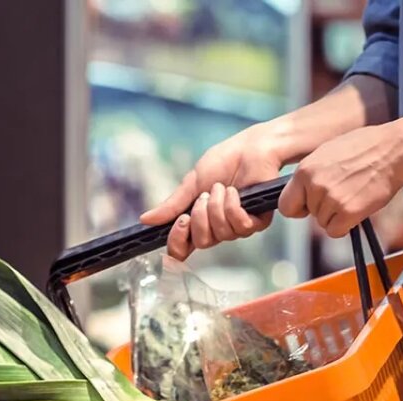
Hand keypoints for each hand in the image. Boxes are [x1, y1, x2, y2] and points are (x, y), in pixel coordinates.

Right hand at [141, 122, 287, 259]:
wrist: (251, 148)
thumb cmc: (224, 161)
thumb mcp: (191, 183)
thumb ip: (171, 205)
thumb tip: (145, 220)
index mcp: (198, 222)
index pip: (182, 249)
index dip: (177, 242)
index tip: (180, 222)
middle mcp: (217, 228)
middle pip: (201, 243)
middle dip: (200, 216)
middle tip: (205, 195)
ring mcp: (237, 227)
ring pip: (221, 234)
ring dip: (218, 206)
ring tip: (222, 187)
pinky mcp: (257, 221)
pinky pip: (240, 227)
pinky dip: (233, 206)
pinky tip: (235, 192)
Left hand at [279, 124, 402, 237]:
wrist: (395, 150)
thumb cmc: (365, 147)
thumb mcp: (326, 153)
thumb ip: (310, 174)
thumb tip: (302, 191)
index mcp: (304, 171)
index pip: (285, 204)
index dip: (297, 207)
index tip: (307, 206)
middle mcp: (314, 186)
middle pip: (309, 214)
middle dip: (322, 209)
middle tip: (343, 193)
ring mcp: (331, 199)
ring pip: (323, 223)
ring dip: (337, 215)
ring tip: (354, 194)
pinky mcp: (348, 212)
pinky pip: (335, 231)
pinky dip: (345, 225)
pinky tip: (357, 208)